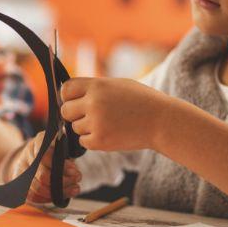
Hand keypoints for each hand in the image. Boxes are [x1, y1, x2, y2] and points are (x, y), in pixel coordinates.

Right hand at [1, 132, 81, 203]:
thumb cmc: (53, 148)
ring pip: (38, 188)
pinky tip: (61, 195)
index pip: (46, 157)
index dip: (62, 166)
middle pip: (43, 176)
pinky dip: (48, 198)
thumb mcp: (61, 143)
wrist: (36, 153)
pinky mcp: (21, 184)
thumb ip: (65, 153)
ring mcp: (22, 170)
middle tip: (77, 179)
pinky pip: (33, 196)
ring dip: (59, 192)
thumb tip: (73, 171)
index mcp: (38, 142)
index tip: (75, 170)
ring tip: (74, 189)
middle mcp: (27, 156)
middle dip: (63, 181)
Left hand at [61, 77, 180, 150]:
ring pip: (75, 127)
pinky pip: (84, 141)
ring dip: (86, 128)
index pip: (65, 89)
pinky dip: (93, 140)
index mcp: (97, 86)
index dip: (69, 96)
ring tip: (108, 124)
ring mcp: (96, 123)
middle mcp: (93, 103)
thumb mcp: (118, 85)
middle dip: (75, 114)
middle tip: (91, 115)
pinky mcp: (100, 141)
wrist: (162, 121)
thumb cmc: (142, 101)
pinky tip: (110, 133)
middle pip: (66, 111)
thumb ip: (95, 88)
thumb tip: (70, 94)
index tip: (77, 101)